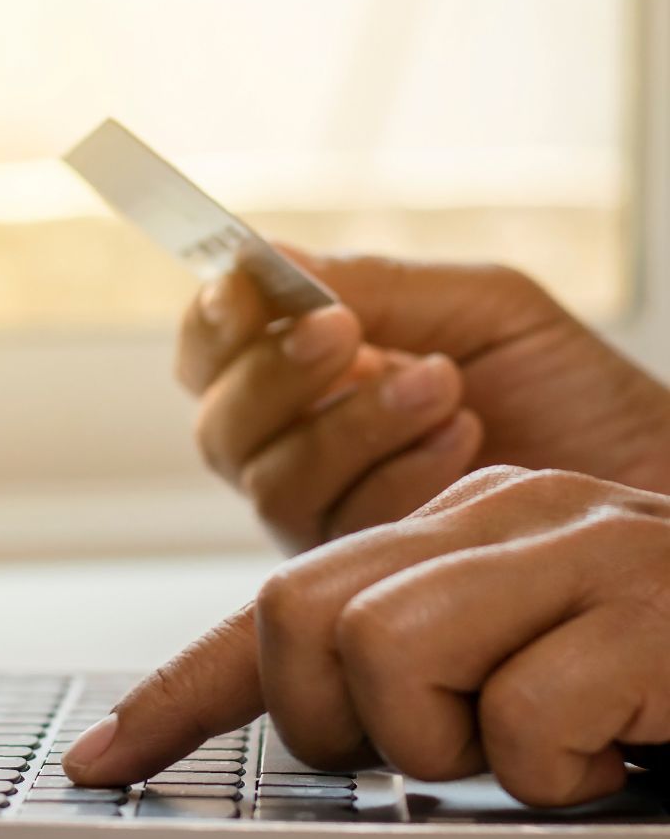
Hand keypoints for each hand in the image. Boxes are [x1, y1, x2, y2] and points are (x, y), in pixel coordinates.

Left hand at [64, 467, 669, 806]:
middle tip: (441, 742)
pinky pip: (525, 716)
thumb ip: (410, 658)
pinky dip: (558, 769)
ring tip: (543, 743)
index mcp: (446, 527)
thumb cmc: (648, 666)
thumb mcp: (505, 653)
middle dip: (342, 719)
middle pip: (302, 618)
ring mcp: (573, 549)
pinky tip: (617, 747)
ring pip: (391, 655)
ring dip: (456, 744)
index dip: (177, 694)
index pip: (272, 607)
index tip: (104, 761)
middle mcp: (496, 517)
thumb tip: (314, 710)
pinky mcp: (650, 608)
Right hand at [177, 255, 669, 552]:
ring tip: (443, 386)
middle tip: (345, 333)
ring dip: (350, 424)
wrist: (653, 485)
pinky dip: (395, 475)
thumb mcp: (480, 309)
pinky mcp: (364, 577)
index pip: (214, 355)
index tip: (246, 291)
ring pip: (270, 479)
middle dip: (274, 375)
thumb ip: (371, 287)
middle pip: (221, 425)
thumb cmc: (574, 396)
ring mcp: (330, 519)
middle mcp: (304, 451)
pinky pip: (333, 529)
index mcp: (317, 379)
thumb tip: (266, 261)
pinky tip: (465, 445)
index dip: (213, 324)